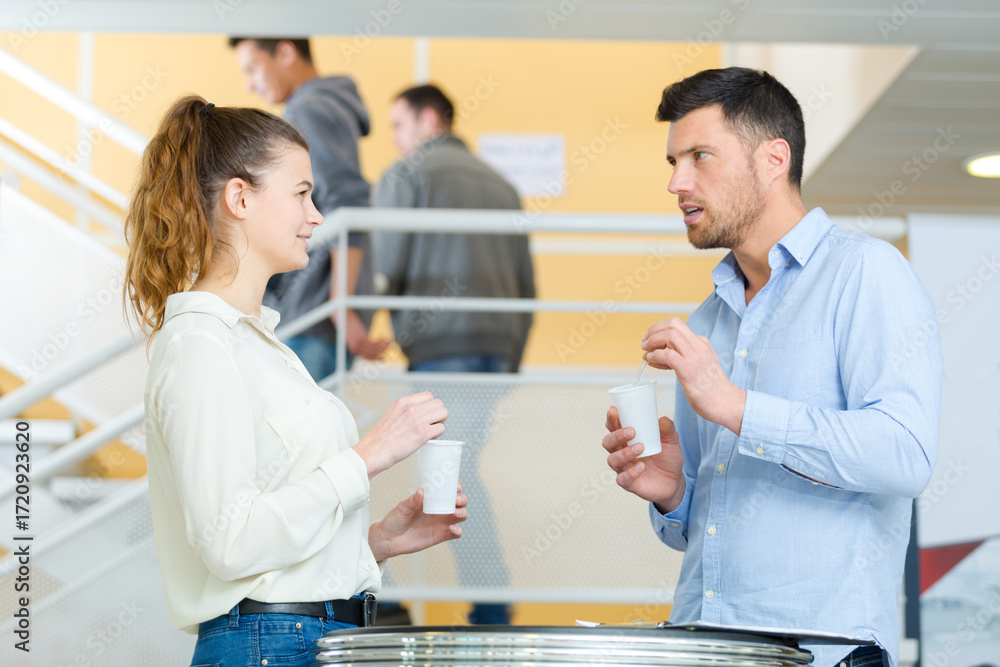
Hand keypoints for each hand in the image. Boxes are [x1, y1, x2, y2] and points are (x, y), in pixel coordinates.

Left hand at [340, 310, 390, 359]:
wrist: (343, 318)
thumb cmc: (349, 327)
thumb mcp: (355, 336)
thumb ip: (361, 341)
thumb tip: (370, 342)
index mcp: (354, 350)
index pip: (367, 358)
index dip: (377, 358)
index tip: (384, 357)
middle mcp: (356, 349)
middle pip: (371, 355)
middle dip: (382, 352)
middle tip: (390, 348)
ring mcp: (358, 344)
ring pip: (374, 349)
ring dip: (383, 346)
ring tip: (389, 341)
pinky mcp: (360, 338)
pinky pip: (373, 343)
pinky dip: (380, 341)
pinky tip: (384, 337)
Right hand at [354, 392, 447, 477]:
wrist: (375, 450)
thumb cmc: (382, 437)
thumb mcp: (392, 413)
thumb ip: (406, 409)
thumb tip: (422, 411)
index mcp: (403, 402)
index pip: (429, 395)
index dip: (431, 406)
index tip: (427, 415)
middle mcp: (411, 408)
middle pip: (439, 403)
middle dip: (438, 414)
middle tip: (431, 424)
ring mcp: (418, 420)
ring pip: (443, 413)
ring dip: (440, 422)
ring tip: (431, 431)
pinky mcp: (422, 433)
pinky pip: (441, 428)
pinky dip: (437, 434)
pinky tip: (428, 439)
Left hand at [368, 484, 466, 561]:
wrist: (389, 540)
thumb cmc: (394, 520)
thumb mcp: (402, 508)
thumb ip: (412, 500)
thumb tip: (422, 490)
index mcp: (431, 500)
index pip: (448, 491)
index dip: (455, 487)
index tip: (456, 486)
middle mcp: (439, 510)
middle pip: (459, 502)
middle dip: (462, 499)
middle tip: (456, 500)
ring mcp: (441, 523)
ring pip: (461, 515)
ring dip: (462, 513)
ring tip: (455, 513)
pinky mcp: (441, 535)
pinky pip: (456, 533)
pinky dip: (458, 531)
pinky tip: (451, 528)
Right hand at [603, 406, 685, 513]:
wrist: (675, 481)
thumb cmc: (668, 457)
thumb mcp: (671, 441)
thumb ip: (668, 429)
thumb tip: (663, 419)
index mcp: (627, 439)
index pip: (613, 427)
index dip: (611, 419)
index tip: (614, 410)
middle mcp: (622, 452)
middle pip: (608, 442)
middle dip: (616, 435)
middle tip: (632, 431)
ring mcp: (624, 468)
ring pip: (613, 460)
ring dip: (624, 453)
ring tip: (641, 448)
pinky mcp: (629, 484)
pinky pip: (622, 479)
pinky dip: (630, 473)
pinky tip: (641, 466)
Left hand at [641, 317, 746, 434]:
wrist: (728, 403)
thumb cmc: (712, 389)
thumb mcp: (701, 364)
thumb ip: (685, 356)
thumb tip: (660, 354)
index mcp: (701, 343)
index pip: (677, 325)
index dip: (660, 330)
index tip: (650, 340)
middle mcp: (699, 346)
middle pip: (673, 323)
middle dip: (654, 330)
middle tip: (644, 342)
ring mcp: (695, 357)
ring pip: (670, 335)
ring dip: (652, 341)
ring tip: (645, 351)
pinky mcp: (689, 370)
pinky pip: (668, 355)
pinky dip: (655, 356)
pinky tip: (651, 361)